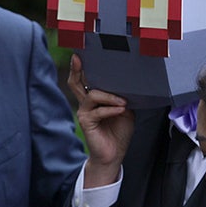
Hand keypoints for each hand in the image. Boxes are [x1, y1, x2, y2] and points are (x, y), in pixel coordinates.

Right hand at [69, 54, 133, 186]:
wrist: (114, 154)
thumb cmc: (118, 131)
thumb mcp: (125, 109)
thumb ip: (122, 96)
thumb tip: (129, 83)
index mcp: (94, 98)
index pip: (85, 79)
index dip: (81, 67)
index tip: (82, 52)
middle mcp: (85, 103)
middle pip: (76, 82)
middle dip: (77, 69)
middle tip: (79, 58)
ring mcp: (84, 112)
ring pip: (92, 95)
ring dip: (109, 96)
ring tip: (123, 101)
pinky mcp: (86, 122)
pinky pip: (98, 111)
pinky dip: (111, 109)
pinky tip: (121, 109)